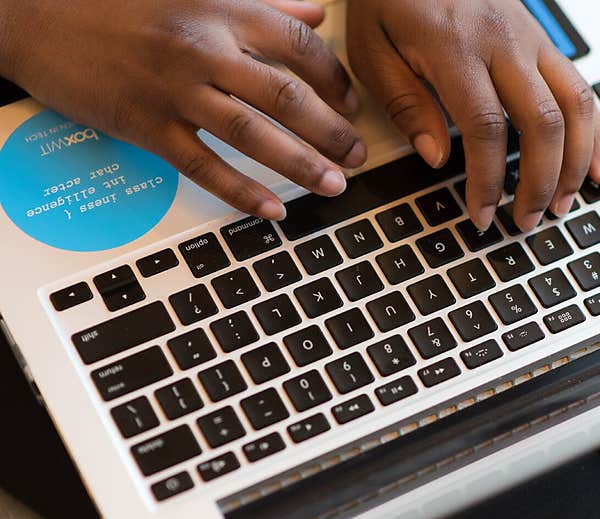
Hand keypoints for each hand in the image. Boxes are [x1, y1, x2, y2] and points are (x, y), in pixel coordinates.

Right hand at [0, 0, 366, 220]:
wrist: (35, 12)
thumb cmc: (118, 0)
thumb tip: (315, 8)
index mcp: (222, 8)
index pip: (301, 45)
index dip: (337, 80)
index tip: (353, 107)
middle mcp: (205, 46)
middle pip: (288, 95)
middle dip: (332, 132)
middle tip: (356, 157)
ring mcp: (175, 90)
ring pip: (254, 134)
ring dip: (302, 165)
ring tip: (334, 185)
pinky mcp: (146, 126)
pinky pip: (205, 167)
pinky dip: (243, 192)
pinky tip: (273, 210)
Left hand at [347, 0, 599, 231]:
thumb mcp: (373, 48)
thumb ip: (405, 103)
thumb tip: (438, 157)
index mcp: (457, 47)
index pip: (486, 128)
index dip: (488, 181)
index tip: (481, 215)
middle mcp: (505, 42)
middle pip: (543, 122)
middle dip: (540, 181)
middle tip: (526, 222)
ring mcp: (532, 39)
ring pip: (575, 105)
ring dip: (574, 162)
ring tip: (561, 205)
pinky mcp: (543, 41)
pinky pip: (581, 88)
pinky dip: (593, 132)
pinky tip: (592, 166)